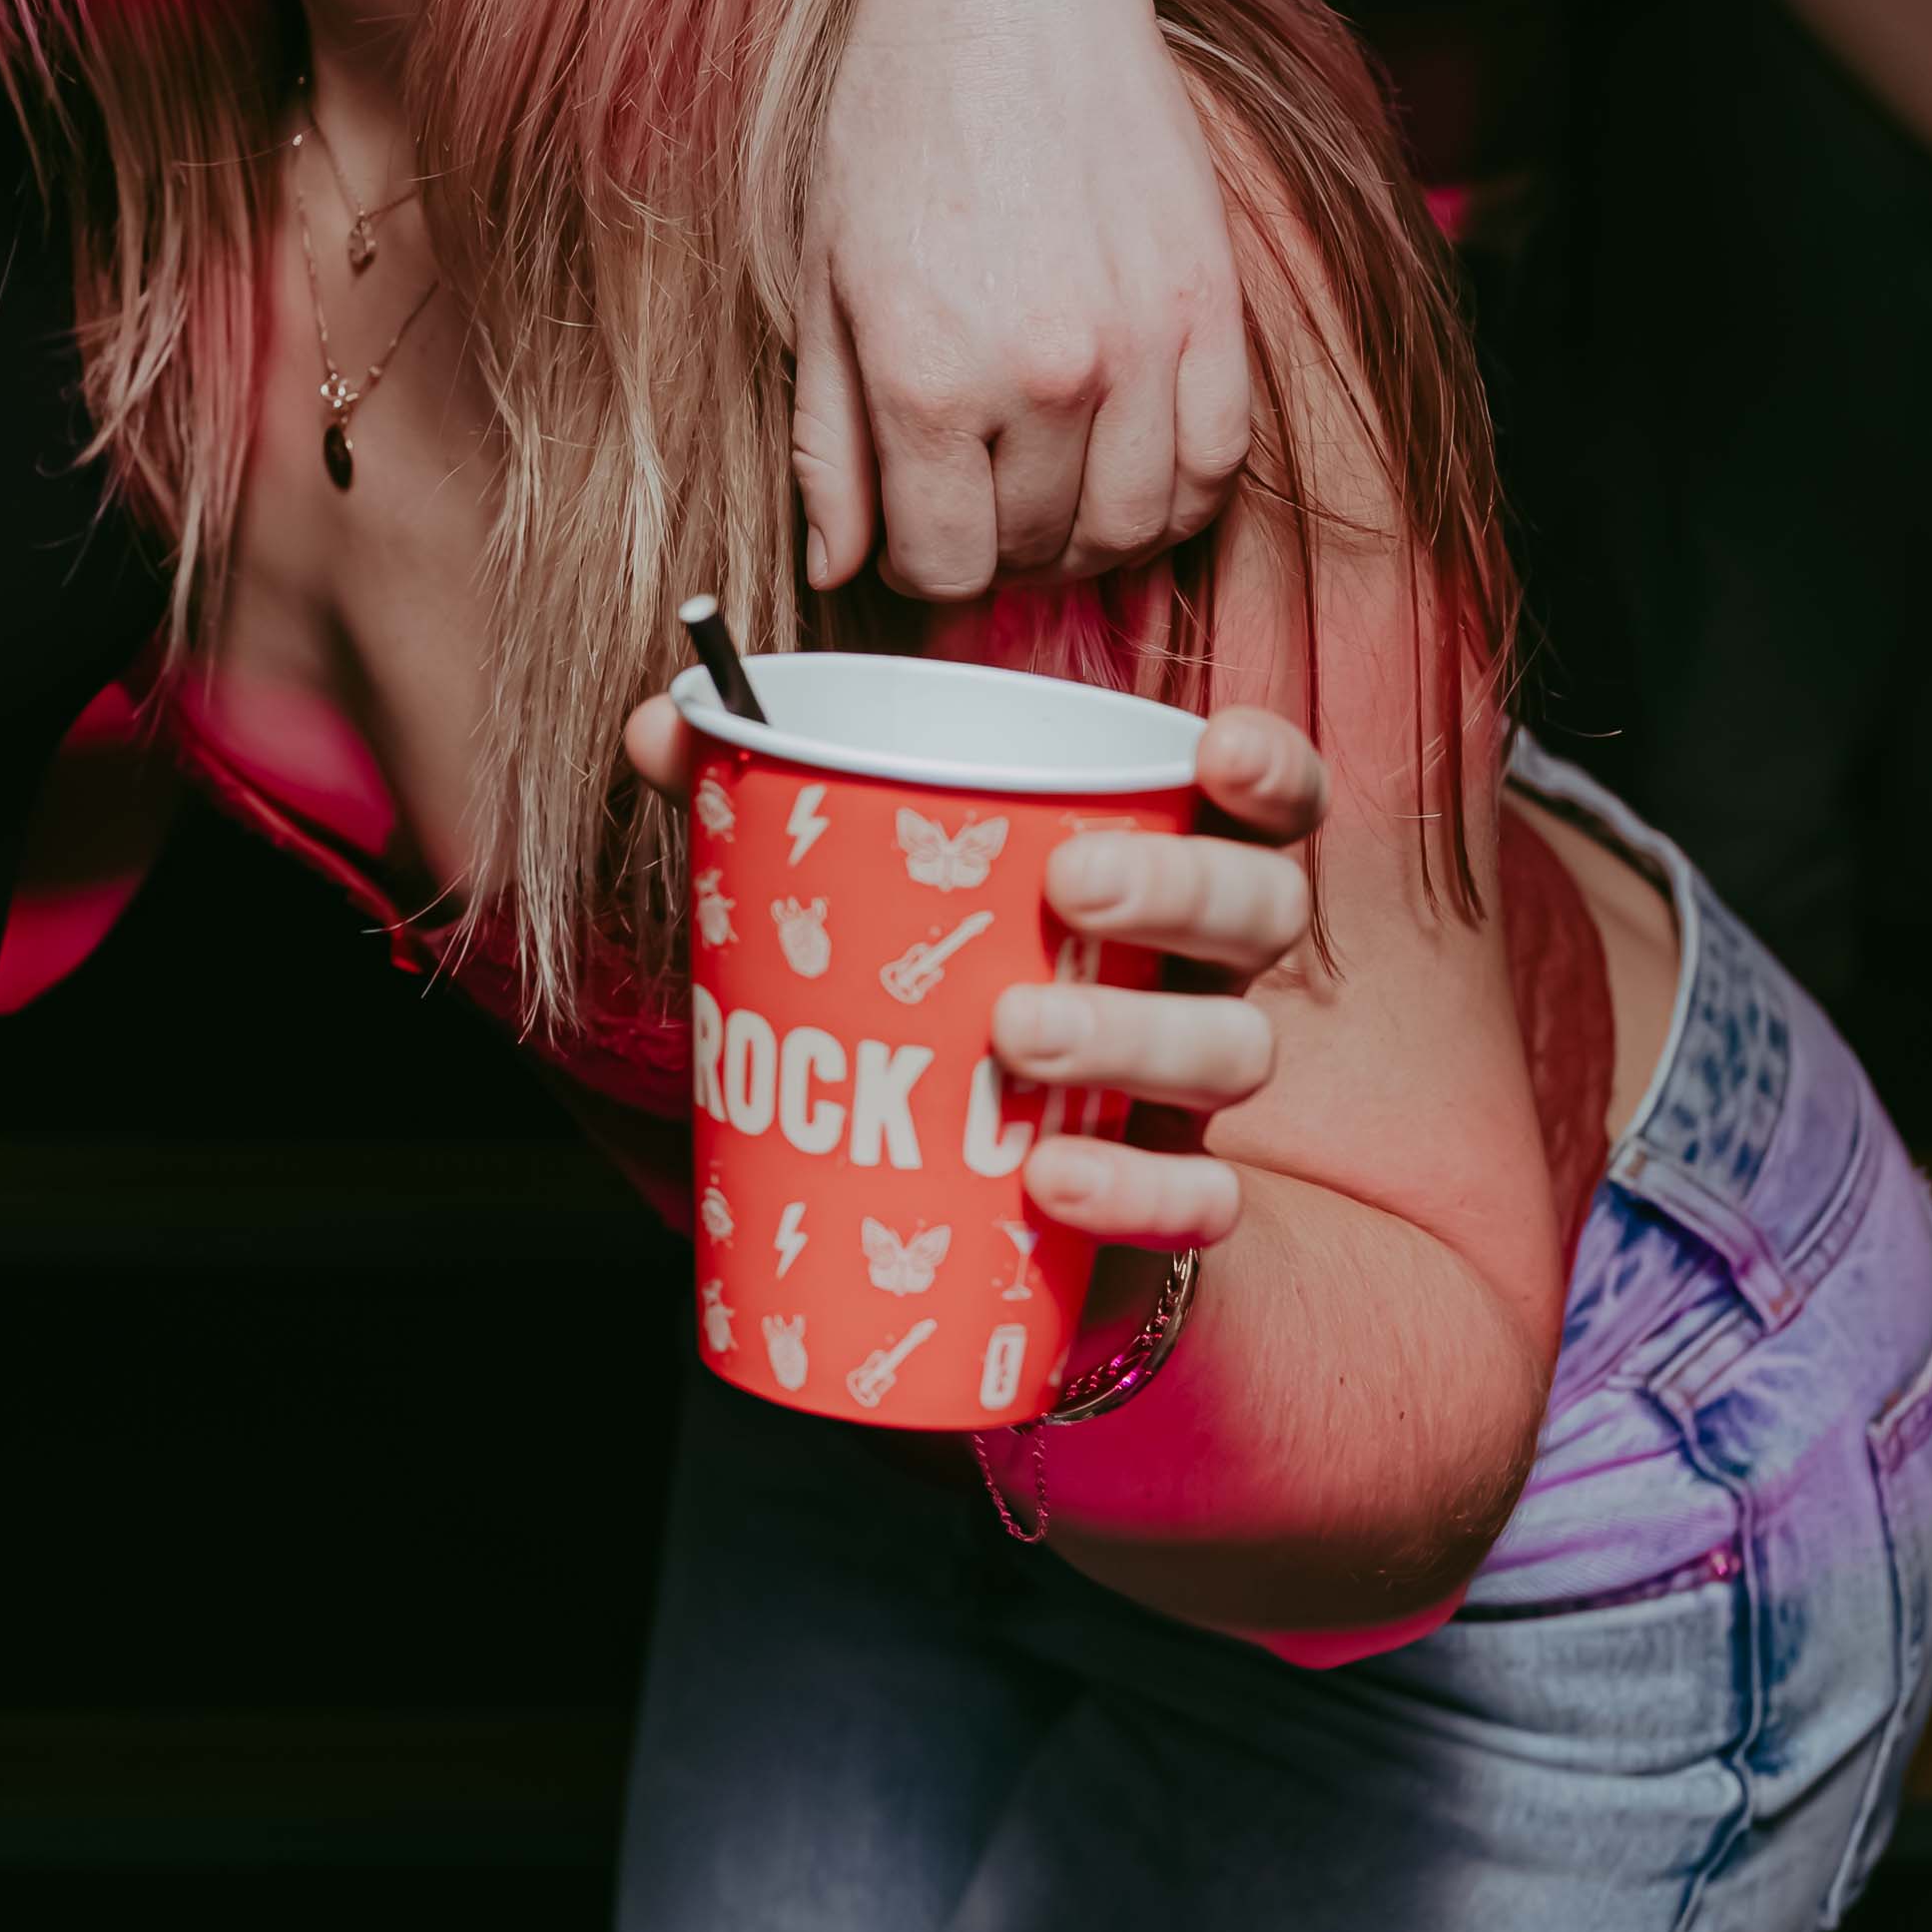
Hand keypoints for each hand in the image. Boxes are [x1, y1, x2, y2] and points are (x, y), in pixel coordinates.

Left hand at [624, 697, 1320, 1250]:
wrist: (957, 1193)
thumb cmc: (928, 995)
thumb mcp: (857, 893)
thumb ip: (771, 801)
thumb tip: (661, 725)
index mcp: (1159, 870)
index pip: (1266, 807)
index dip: (1270, 770)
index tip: (1214, 752)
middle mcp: (1203, 970)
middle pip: (1261, 911)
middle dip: (1181, 889)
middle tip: (1072, 888)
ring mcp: (1195, 1092)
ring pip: (1236, 1050)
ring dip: (1136, 1035)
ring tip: (1017, 1033)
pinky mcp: (1168, 1201)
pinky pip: (1201, 1205)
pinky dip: (1136, 1192)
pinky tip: (1051, 1180)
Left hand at [800, 0, 1255, 601]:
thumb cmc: (896, 121)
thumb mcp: (824, 282)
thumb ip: (831, 440)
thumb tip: (837, 565)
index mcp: (928, 379)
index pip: (942, 566)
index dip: (918, 564)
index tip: (911, 528)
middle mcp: (1045, 378)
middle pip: (1038, 553)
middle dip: (996, 543)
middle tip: (974, 493)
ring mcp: (1145, 346)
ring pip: (1135, 528)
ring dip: (1088, 532)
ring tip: (1047, 486)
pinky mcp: (1215, 309)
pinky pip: (1217, 464)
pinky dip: (1174, 489)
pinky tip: (1126, 458)